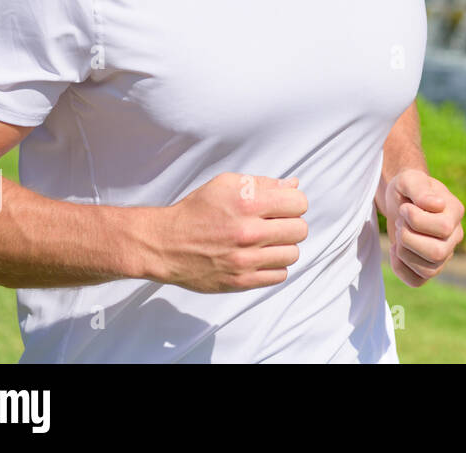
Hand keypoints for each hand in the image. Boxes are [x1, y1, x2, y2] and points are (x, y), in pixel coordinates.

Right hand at [150, 172, 307, 292]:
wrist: (165, 244)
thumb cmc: (196, 211)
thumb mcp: (226, 184)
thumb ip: (263, 183)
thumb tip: (294, 186)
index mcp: (247, 203)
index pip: (299, 203)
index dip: (293, 203)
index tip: (283, 207)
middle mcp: (248, 232)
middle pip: (300, 230)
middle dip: (291, 224)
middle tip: (275, 224)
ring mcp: (245, 260)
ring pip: (293, 254)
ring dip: (284, 247)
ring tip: (267, 242)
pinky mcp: (241, 281)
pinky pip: (280, 275)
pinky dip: (274, 266)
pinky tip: (260, 258)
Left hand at [382, 169, 463, 287]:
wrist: (400, 200)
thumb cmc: (407, 189)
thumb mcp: (409, 180)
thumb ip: (421, 189)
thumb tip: (437, 206)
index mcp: (455, 212)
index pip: (443, 228)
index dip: (417, 219)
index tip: (405, 207)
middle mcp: (454, 236)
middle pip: (437, 254)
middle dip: (409, 238)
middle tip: (400, 222)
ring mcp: (444, 254)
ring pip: (428, 271)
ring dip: (404, 252)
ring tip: (399, 234)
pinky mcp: (428, 267)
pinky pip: (417, 281)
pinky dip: (400, 268)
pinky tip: (396, 249)